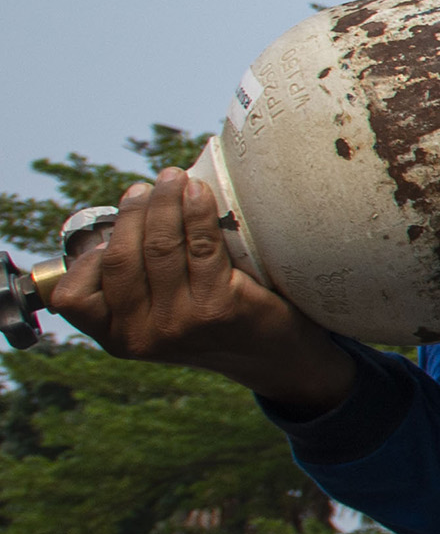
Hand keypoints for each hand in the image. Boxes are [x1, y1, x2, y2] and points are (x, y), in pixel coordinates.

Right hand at [45, 170, 357, 416]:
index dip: (85, 259)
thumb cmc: (208, 320)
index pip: (73, 297)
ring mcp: (182, 323)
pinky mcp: (221, 306)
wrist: (272, 355)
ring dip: (164, 202)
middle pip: (121, 259)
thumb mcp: (156, 315)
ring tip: (171, 178)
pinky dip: (197, 211)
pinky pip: (203, 246)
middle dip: (132, 213)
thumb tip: (119, 216)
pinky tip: (199, 191)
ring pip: (161, 247)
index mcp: (117, 338)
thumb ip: (131, 282)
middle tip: (146, 186)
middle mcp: (143, 336)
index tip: (106, 228)